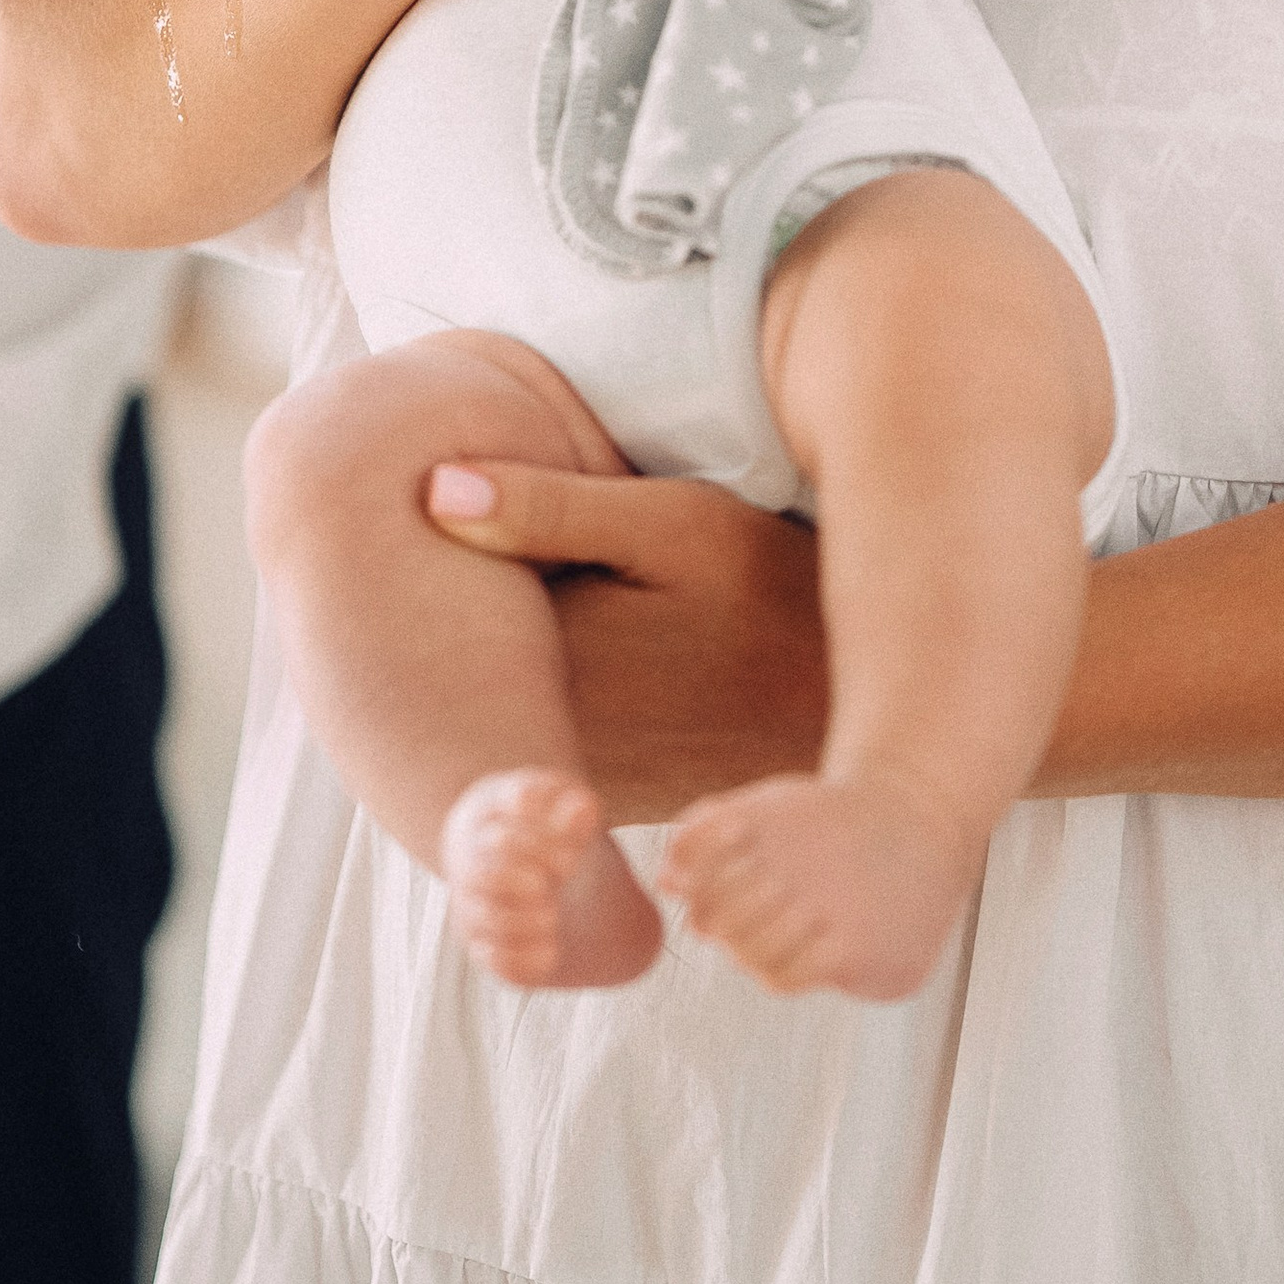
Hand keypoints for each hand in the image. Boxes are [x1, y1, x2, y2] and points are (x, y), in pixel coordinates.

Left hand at [426, 462, 827, 822]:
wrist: (852, 708)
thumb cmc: (770, 595)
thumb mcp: (674, 525)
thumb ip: (548, 506)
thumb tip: (431, 489)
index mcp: (548, 662)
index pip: (440, 599)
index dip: (442, 544)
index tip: (450, 496)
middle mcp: (543, 738)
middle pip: (461, 655)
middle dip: (467, 597)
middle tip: (506, 533)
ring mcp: (569, 778)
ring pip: (494, 697)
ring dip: (503, 646)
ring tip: (564, 590)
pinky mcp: (597, 794)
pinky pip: (537, 728)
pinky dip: (539, 687)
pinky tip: (595, 644)